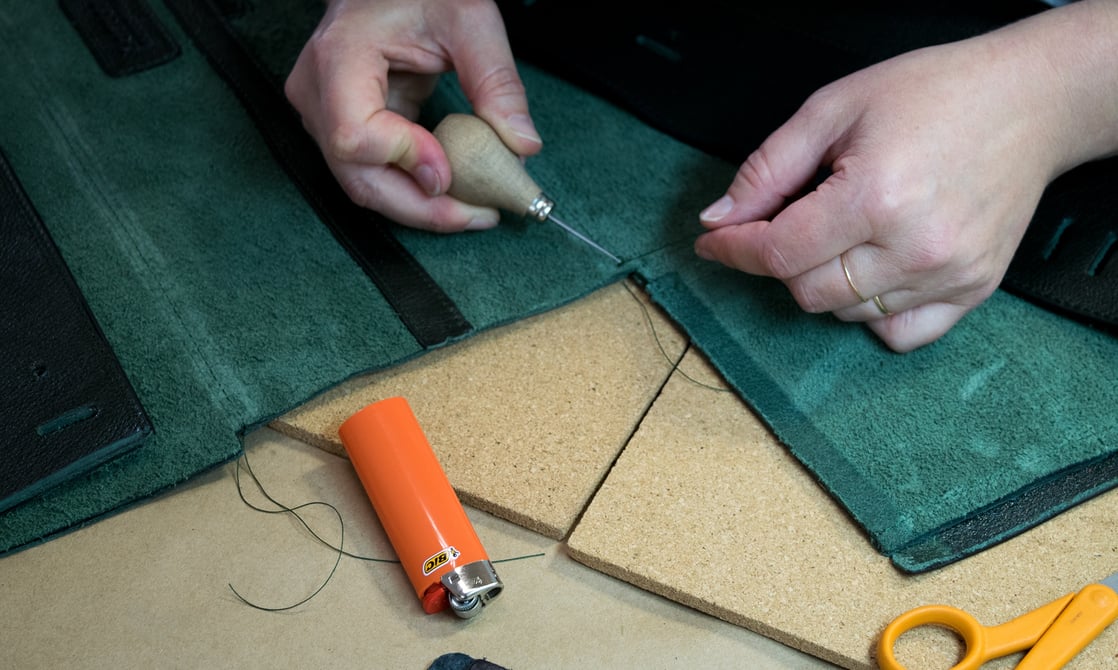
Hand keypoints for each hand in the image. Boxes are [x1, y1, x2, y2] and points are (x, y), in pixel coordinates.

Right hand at [285, 0, 541, 231]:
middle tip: (479, 216)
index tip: (453, 171)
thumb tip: (522, 145)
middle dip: (423, 208)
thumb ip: (497, 81)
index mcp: (340, 57)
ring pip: (364, 186)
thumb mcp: (470, 21)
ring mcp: (322, 115)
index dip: (407, 161)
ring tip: (475, 210)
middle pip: (358, 178)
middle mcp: (317, 93)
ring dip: (422, 207)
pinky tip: (455, 193)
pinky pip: (373, 175)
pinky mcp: (340, 129)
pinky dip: (414, 191)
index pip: (356, 136)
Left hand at [694, 1, 1117, 351]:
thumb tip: (719, 220)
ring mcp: (948, 275)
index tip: (714, 242)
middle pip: (807, 291)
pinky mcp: (974, 290)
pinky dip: (873, 313)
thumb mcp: (834, 109)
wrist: (1029, 101)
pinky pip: (899, 333)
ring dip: (826, 280)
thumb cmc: (935, 93)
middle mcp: (914, 247)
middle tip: (791, 220)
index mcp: (876, 197)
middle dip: (781, 260)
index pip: (778, 253)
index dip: (734, 249)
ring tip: (846, 229)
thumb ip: (768, 169)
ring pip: (846, 313)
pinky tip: (874, 271)